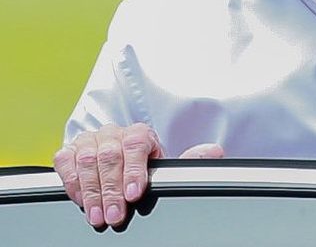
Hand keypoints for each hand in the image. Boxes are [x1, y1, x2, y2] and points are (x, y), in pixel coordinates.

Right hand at [53, 123, 223, 227]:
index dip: (134, 169)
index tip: (134, 194)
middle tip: (115, 216)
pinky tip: (82, 202)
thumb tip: (215, 152)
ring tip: (98, 217)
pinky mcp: (70, 151)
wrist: (119, 165)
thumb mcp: (165, 167)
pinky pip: (66, 162)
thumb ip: (188, 161)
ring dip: (92, 191)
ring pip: (87, 159)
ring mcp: (91, 140)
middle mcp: (115, 132)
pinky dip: (73, 182)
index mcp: (141, 133)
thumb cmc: (144, 169)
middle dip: (111, 189)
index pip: (136, 144)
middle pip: (110, 155)